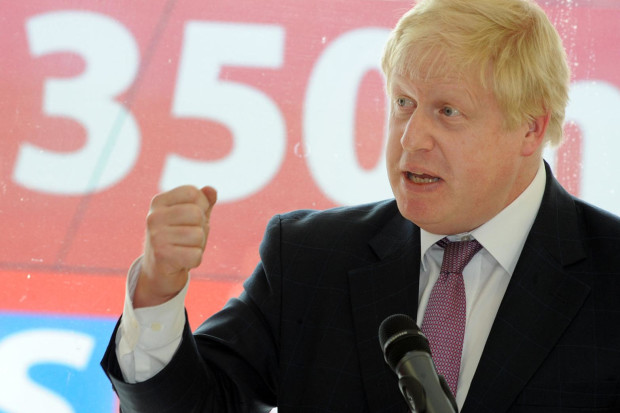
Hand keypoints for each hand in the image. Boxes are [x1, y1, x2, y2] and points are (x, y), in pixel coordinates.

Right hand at [133, 185, 216, 307]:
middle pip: (196, 214)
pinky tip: (182, 261)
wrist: (159, 271)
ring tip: (185, 248)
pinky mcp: (161, 255)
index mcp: (159, 202)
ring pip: (198, 235)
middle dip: (201, 228)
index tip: (192, 219)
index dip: (202, 205)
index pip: (193, 193)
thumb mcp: (191, 218)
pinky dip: (195, 260)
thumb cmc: (179, 239)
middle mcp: (154, 216)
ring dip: (199, 245)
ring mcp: (155, 236)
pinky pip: (196, 255)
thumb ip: (204, 202)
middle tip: (189, 237)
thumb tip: (211, 190)